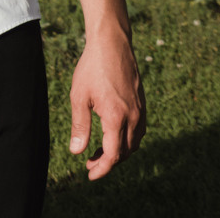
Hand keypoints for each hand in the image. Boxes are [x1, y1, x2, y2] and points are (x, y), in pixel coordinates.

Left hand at [70, 28, 144, 179]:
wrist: (112, 44)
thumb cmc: (92, 68)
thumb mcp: (79, 97)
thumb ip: (80, 126)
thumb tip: (76, 152)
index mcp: (116, 117)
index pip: (113, 155)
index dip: (102, 169)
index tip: (90, 174)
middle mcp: (133, 117)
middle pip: (125, 153)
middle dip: (108, 162)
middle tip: (90, 163)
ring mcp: (140, 110)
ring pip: (134, 143)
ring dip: (119, 152)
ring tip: (99, 151)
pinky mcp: (142, 104)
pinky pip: (139, 131)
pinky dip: (127, 140)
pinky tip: (113, 135)